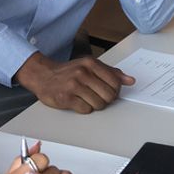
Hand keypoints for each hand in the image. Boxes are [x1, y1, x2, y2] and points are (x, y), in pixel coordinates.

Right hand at [15, 52, 135, 113]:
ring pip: (99, 104)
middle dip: (106, 99)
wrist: (43, 75)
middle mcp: (82, 73)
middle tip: (97, 96)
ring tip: (86, 98)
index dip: (115, 90)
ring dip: (95, 105)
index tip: (108, 91)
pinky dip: (84, 108)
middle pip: (109, 95)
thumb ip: (111, 72)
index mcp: (90, 64)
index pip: (115, 82)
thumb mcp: (90, 66)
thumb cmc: (68, 72)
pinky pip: (86, 110)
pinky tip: (78, 101)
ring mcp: (73, 86)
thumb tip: (130, 80)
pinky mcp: (66, 98)